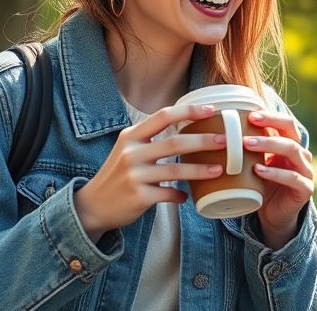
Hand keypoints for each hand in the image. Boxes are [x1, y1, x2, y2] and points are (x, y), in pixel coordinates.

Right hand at [73, 103, 224, 242]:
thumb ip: (152, 139)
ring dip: (200, 170)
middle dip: (203, 141)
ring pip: (175, 171)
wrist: (92, 206)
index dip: (188, 111)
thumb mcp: (128, 150)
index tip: (210, 110)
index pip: (163, 116)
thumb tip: (190, 130)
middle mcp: (131, 153)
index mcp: (131, 136)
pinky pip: (168, 195)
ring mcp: (134, 176)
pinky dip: (181, 196)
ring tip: (219, 169)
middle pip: (174, 143)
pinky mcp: (139, 197)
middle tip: (224, 141)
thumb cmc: (118, 175)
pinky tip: (188, 197)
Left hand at [244, 110, 313, 249]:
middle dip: (270, 125)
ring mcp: (306, 171)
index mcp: (291, 145)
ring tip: (247, 145)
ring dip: (269, 145)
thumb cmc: (262, 186)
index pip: (286, 123)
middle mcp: (301, 155)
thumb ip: (247, 149)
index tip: (250, 115)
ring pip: (292, 150)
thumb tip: (218, 129)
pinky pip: (293, 177)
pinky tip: (258, 170)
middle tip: (248, 125)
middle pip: (291, 132)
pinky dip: (275, 172)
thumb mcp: (254, 164)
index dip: (270, 116)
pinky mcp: (305, 189)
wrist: (274, 216)